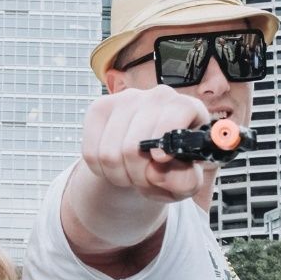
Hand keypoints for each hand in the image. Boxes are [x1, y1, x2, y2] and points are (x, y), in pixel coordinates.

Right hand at [81, 84, 210, 202]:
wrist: (145, 161)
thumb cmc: (172, 169)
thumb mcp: (187, 182)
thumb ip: (185, 181)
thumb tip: (157, 170)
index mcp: (189, 109)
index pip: (177, 113)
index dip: (165, 141)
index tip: (160, 160)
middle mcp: (159, 96)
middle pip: (134, 146)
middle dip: (138, 176)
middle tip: (146, 181)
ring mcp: (127, 99)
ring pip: (109, 153)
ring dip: (119, 176)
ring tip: (131, 176)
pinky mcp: (100, 107)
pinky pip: (91, 152)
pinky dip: (100, 170)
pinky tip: (114, 167)